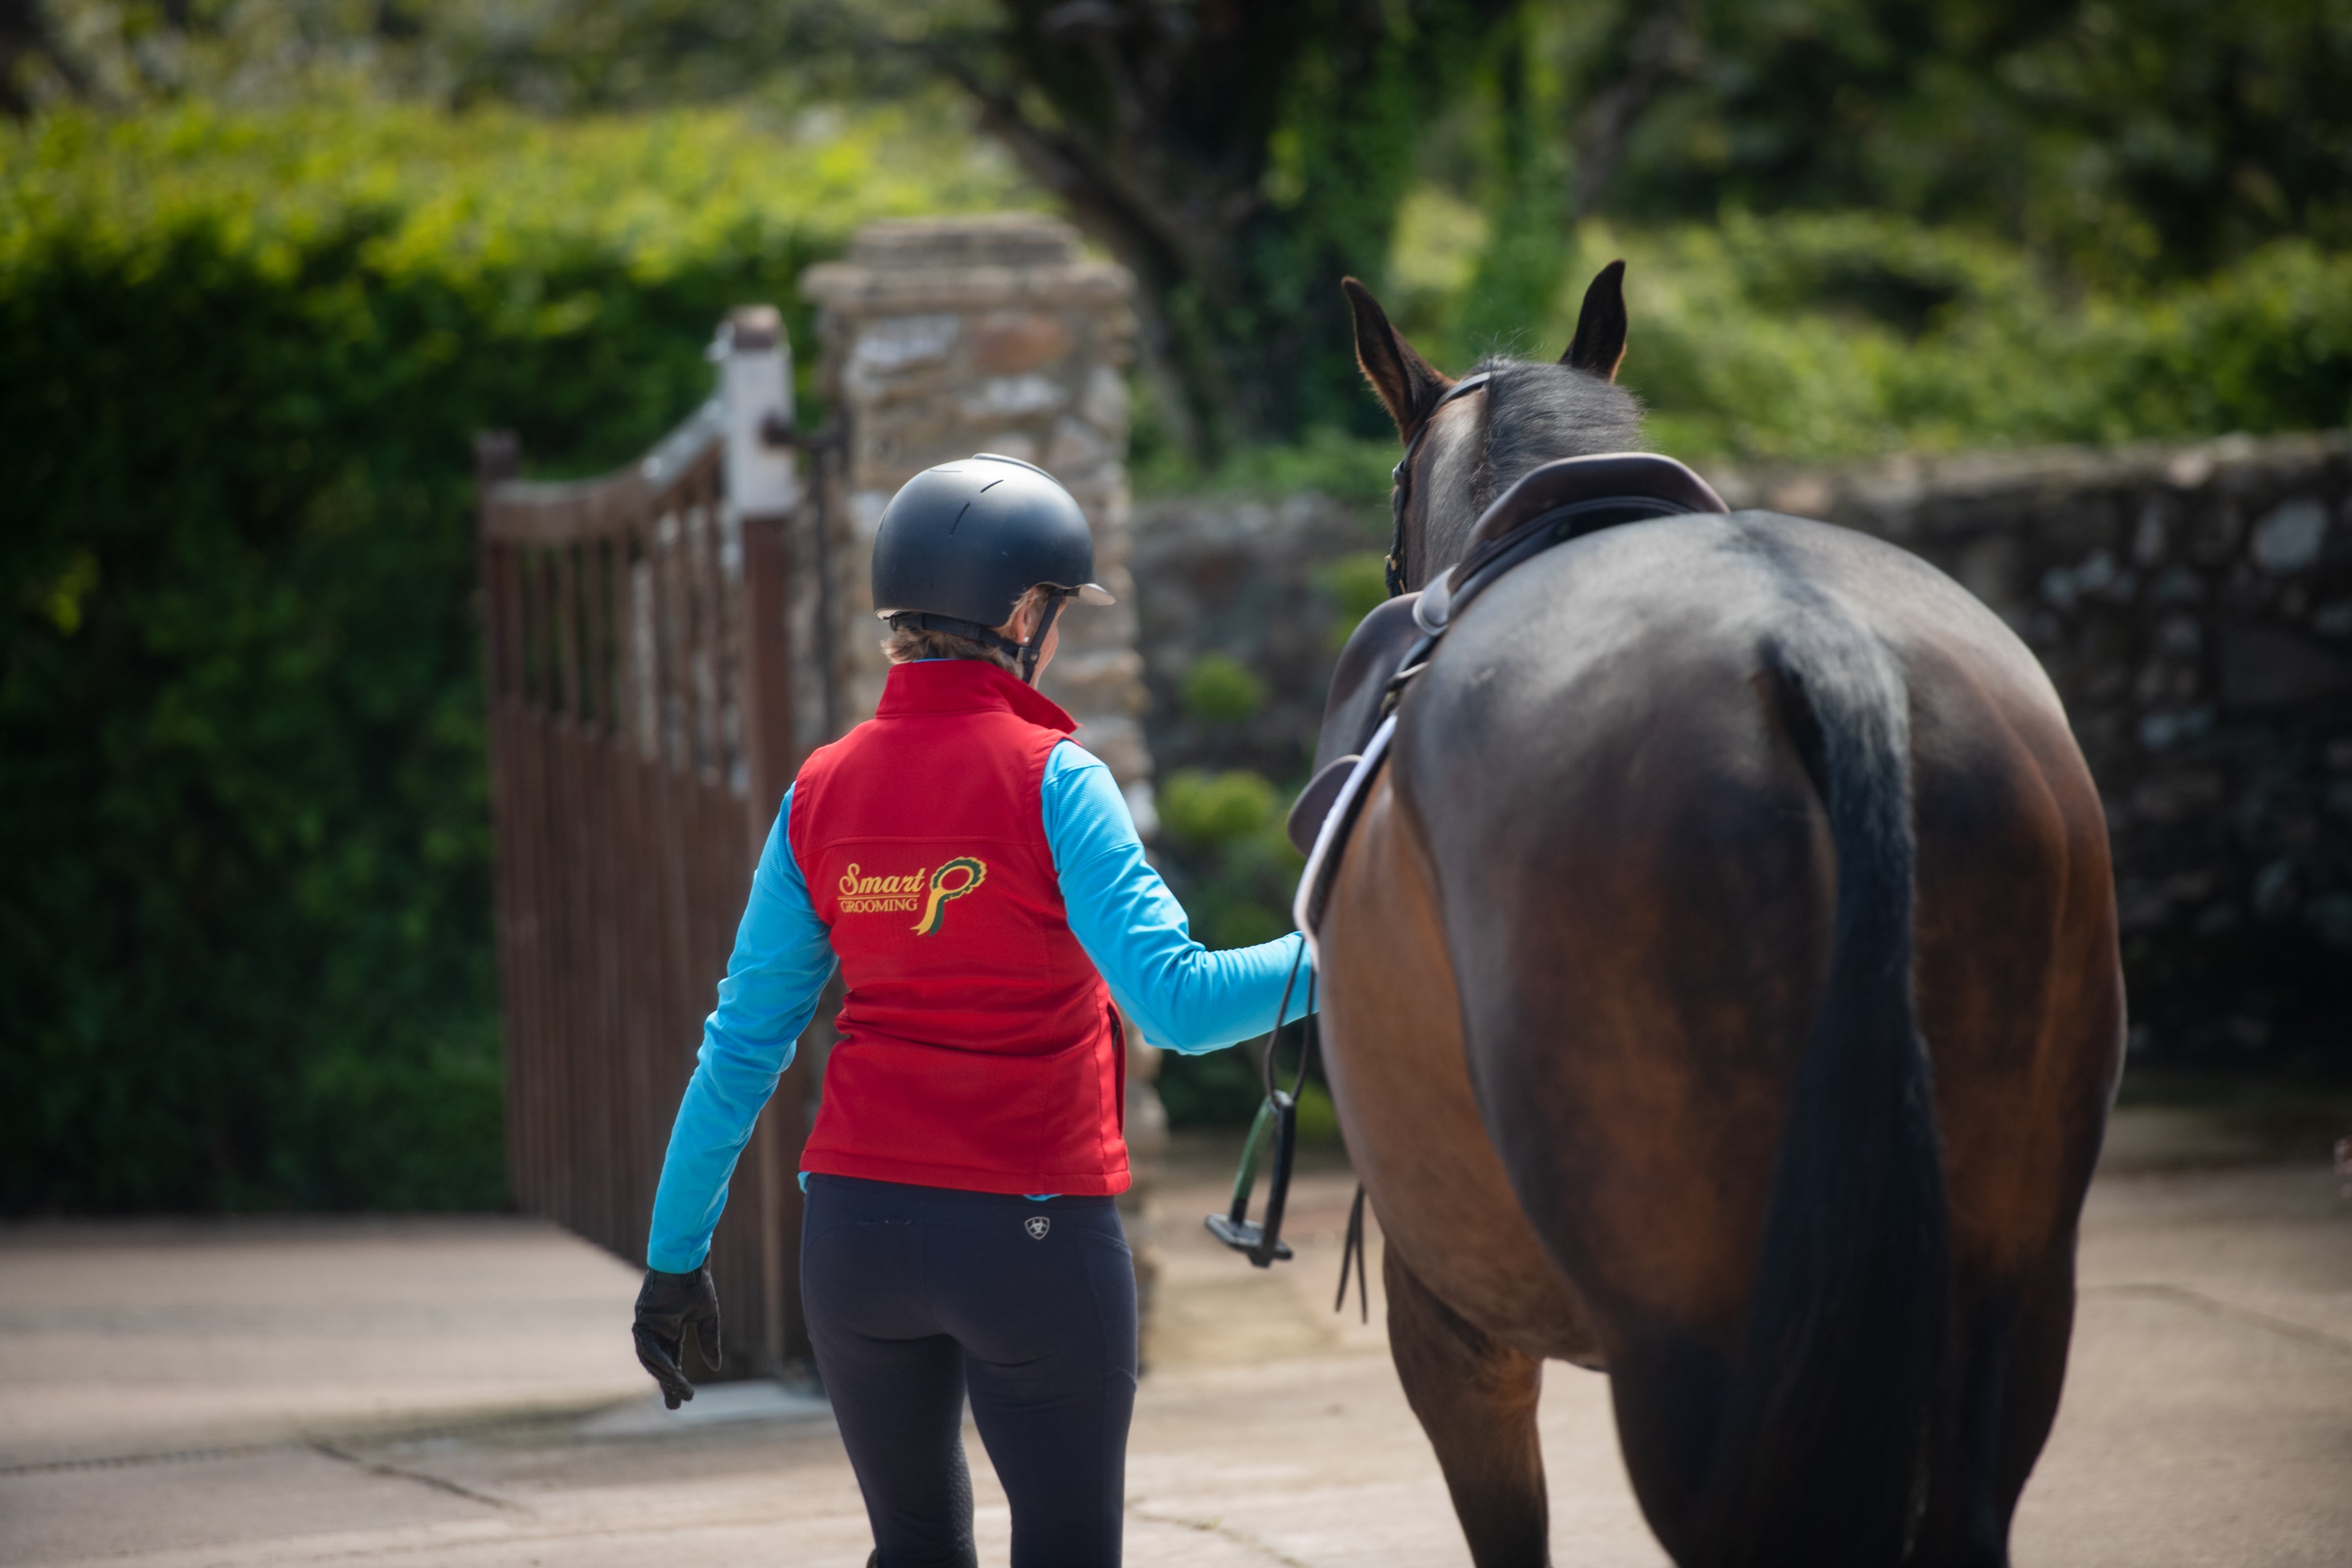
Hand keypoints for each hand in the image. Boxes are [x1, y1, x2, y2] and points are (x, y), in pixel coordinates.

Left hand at [633, 1265, 721, 1408]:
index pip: (671, 1361)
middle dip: (668, 1385)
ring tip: (679, 1389)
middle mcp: (655, 1330)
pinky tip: (669, 1371)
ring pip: (652, 1359)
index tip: (683, 1400)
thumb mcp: (708, 1317)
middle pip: (659, 1365)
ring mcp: (646, 1325)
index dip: (676, 1380)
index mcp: (669, 1330)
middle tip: (677, 1405)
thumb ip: (709, 1341)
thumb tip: (715, 1368)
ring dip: (665, 1375)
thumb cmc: (698, 1283)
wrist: (688, 1260)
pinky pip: (646, 1345)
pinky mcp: (642, 1318)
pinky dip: (657, 1359)